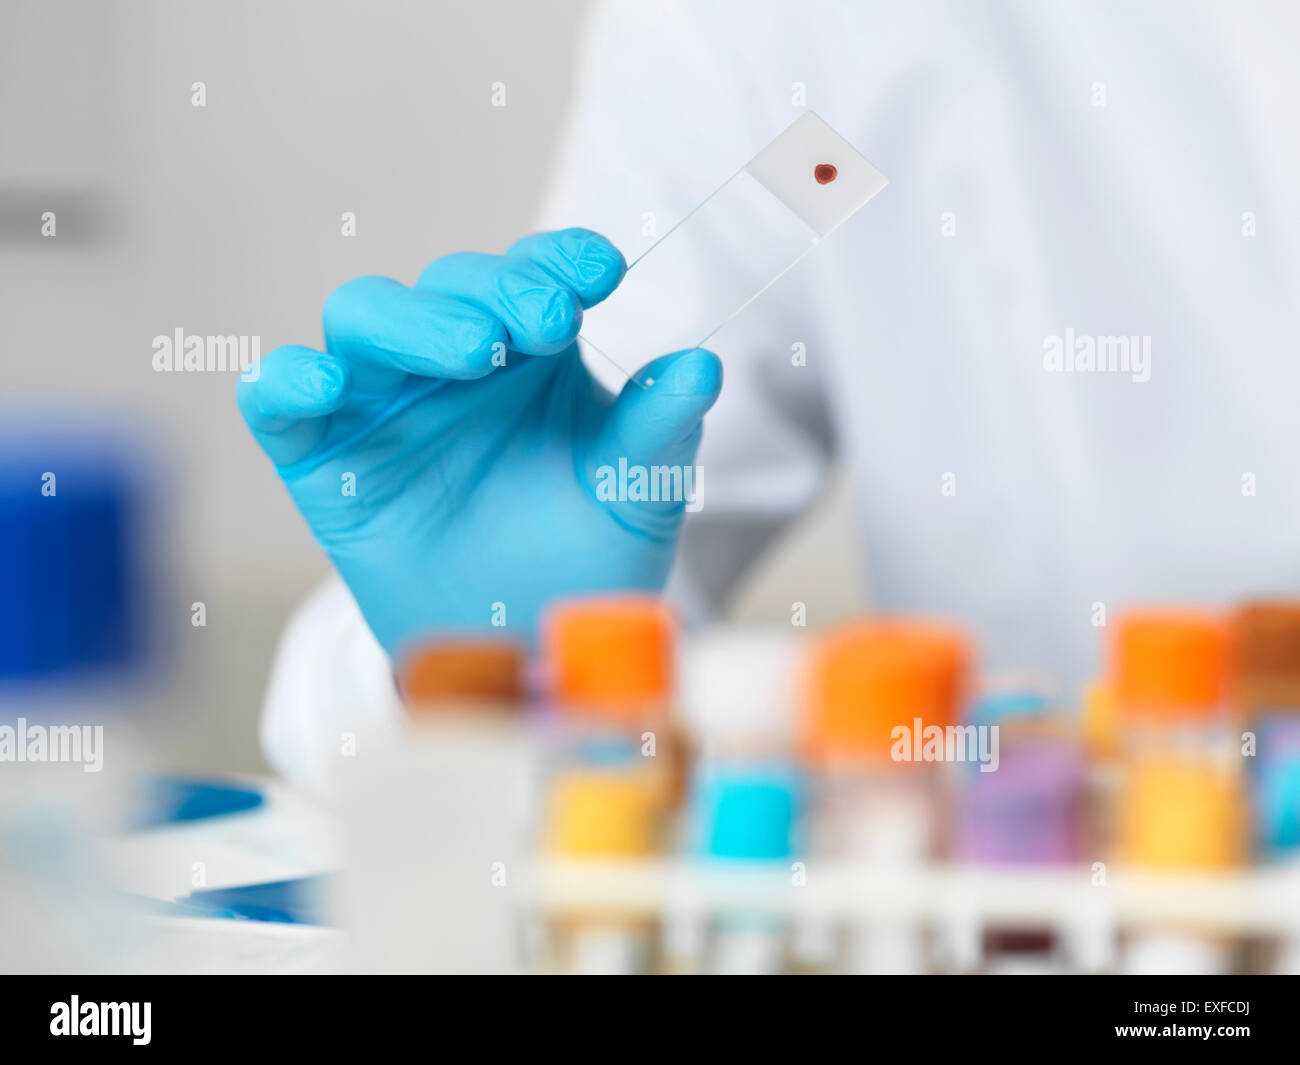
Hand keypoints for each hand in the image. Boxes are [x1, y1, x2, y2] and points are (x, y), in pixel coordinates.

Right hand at [238, 229, 721, 657]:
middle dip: (498, 290)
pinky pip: (279, 403)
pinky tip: (317, 382)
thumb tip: (704, 363)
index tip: (602, 271)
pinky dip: (286, 382)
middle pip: (448, 285)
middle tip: (549, 323)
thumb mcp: (635, 494)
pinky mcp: (321, 458)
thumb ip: (659, 428)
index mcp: (529, 352)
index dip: (560, 260)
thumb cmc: (583, 559)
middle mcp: (450, 363)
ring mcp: (381, 403)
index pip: (533, 276)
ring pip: (365, 318)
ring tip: (475, 352)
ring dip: (414, 321)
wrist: (526, 649)